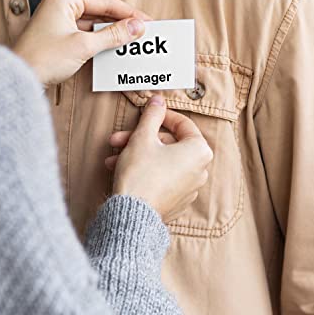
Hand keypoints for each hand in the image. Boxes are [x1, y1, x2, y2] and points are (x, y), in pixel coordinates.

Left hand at [12, 0, 150, 84]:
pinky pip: (85, 36)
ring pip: (93, 25)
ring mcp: (58, 22)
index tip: (147, 21)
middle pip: (99, 12)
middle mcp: (60, 6)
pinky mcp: (57, 38)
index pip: (105, 2)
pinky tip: (113, 48)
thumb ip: (113, 35)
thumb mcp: (84, 45)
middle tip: (143, 32)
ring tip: (131, 41)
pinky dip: (99, 42)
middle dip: (121, 23)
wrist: (19, 80)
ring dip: (111, 34)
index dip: (129, 13)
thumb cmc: (44, 58)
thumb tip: (137, 27)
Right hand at [106, 96, 213, 221]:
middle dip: (140, 139)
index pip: (183, 124)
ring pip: (162, 161)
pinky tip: (122, 171)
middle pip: (168, 144)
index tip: (147, 113)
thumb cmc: (141, 174)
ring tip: (113, 158)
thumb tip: (158, 100)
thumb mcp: (143, 137)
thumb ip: (153, 115)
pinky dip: (144, 171)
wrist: (133, 214)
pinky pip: (162, 178)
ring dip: (136, 155)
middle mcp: (200, 170)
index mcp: (199, 151)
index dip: (161, 115)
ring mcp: (189, 188)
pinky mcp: (177, 201)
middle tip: (119, 140)